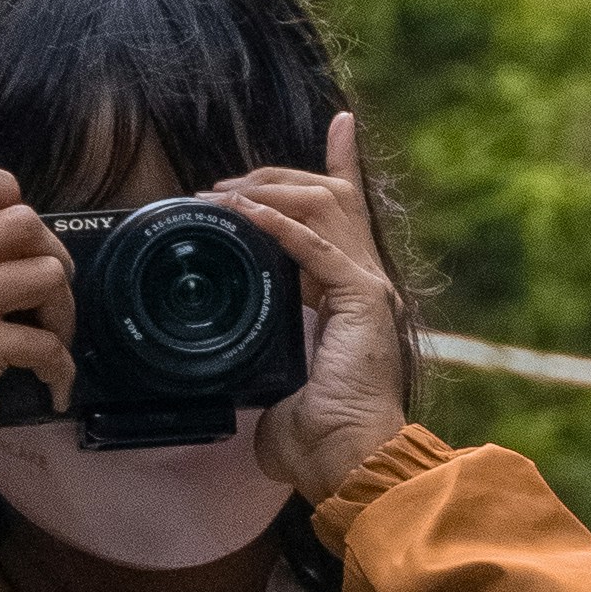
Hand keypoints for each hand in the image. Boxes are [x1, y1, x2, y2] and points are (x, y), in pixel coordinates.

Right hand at [0, 161, 73, 467]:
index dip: (3, 189)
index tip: (19, 234)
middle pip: (24, 222)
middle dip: (54, 260)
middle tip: (47, 300)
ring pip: (48, 274)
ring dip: (63, 315)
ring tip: (47, 341)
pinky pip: (47, 341)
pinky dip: (60, 367)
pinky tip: (51, 383)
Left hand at [222, 109, 410, 498]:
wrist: (353, 466)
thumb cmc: (318, 439)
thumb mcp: (278, 382)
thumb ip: (263, 358)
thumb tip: (229, 368)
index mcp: (351, 296)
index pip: (346, 216)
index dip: (342, 166)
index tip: (342, 125)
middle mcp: (366, 282)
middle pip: (329, 197)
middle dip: (273, 180)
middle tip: (223, 187)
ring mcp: (368, 286)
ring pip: (323, 205)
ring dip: (267, 192)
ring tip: (222, 196)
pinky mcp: (361, 297)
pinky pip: (314, 244)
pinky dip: (276, 224)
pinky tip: (243, 214)